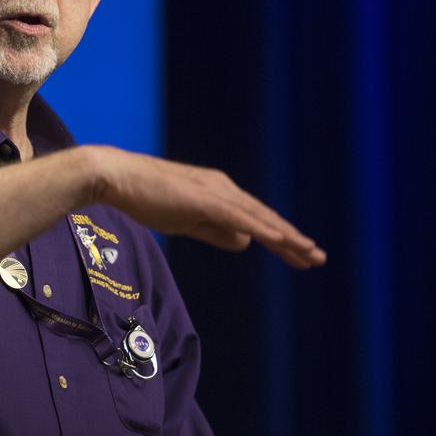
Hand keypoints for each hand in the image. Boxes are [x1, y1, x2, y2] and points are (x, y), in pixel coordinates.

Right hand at [84, 146, 325, 268]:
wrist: (117, 177)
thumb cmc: (147, 198)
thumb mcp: (188, 221)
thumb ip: (217, 232)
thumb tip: (245, 244)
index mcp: (220, 193)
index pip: (257, 218)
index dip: (280, 237)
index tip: (300, 255)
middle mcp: (224, 188)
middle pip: (265, 218)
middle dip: (293, 240)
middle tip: (318, 258)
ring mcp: (215, 192)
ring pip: (258, 218)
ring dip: (285, 237)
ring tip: (309, 253)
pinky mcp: (204, 198)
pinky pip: (239, 217)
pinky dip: (262, 229)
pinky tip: (280, 241)